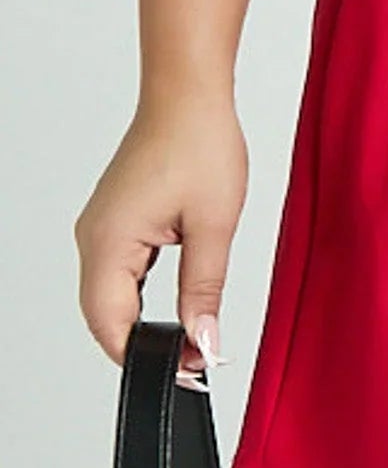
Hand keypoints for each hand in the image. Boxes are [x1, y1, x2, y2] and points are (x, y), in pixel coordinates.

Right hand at [74, 88, 247, 382]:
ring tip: (189, 335)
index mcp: (108, 242)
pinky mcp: (112, 220)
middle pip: (105, 316)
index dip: (147, 359)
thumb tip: (203, 343)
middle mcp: (93, 237)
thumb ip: (205, 291)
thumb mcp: (214, 225)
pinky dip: (140, 293)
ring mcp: (99, 228)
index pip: (112, 326)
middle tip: (194, 360)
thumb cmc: (199, 142)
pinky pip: (117, 272)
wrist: (188, 93)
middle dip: (144, 345)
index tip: (187, 374)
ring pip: (110, 297)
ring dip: (142, 320)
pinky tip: (171, 300)